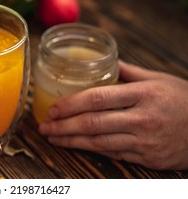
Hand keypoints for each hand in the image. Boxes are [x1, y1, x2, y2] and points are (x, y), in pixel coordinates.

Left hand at [39, 61, 187, 169]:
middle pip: (93, 123)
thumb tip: (102, 61)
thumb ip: (127, 72)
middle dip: (64, 126)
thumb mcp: (157, 79)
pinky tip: (75, 146)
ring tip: (53, 137)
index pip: (98, 98)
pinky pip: (113, 154)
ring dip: (71, 141)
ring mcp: (145, 140)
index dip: (71, 104)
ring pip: (99, 143)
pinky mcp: (148, 158)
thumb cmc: (183, 99)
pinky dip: (92, 150)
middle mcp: (143, 118)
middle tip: (44, 126)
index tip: (53, 107)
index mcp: (143, 94)